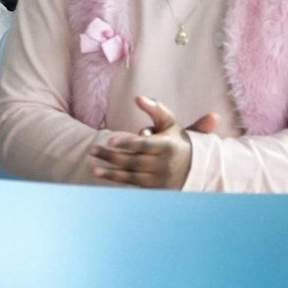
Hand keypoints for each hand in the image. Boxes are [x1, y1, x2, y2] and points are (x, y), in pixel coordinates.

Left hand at [90, 95, 217, 188]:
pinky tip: (105, 176)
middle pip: (134, 160)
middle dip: (111, 156)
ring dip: (111, 173)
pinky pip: (134, 185)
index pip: (145, 145)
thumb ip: (155, 109)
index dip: (127, 142)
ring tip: (93, 169)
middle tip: (93, 150)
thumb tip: (138, 98)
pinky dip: (119, 181)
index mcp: (168, 146)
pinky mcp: (156, 189)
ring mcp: (160, 179)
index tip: (110, 139)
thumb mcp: (169, 122)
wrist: (195, 167)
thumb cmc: (176, 140)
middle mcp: (164, 164)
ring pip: (132, 176)